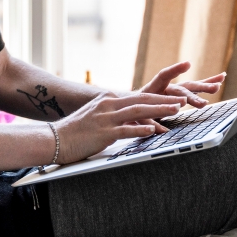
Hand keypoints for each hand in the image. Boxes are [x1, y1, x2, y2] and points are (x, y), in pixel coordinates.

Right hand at [51, 92, 185, 163]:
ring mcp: (106, 118)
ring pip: (138, 111)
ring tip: (175, 110)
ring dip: (159, 110)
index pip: (139, 96)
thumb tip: (129, 119)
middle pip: (143, 100)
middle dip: (165, 100)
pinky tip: (153, 130)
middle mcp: (108, 105)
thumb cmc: (75, 131)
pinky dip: (140, 129)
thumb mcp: (96, 116)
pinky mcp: (102, 133)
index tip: (175, 99)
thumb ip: (112, 114)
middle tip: (182, 101)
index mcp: (108, 100)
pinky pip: (125, 130)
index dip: (159, 98)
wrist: (54, 139)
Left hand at [135, 62, 225, 131]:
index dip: (174, 70)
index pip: (163, 76)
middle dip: (192, 95)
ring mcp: (176, 90)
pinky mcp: (182, 95)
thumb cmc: (134, 112)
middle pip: (181, 88)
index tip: (187, 67)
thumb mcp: (138, 119)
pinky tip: (221, 78)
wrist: (134, 107)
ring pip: (191, 87)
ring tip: (217, 87)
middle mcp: (167, 87)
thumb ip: (148, 123)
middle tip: (202, 104)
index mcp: (153, 88)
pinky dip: (209, 83)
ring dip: (205, 86)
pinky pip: (196, 89)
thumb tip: (162, 131)